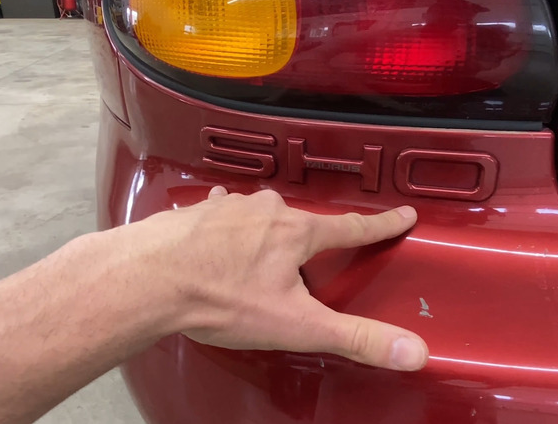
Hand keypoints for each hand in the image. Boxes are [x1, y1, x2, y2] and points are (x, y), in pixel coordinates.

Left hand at [111, 187, 427, 370]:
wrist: (147, 279)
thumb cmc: (219, 298)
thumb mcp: (297, 324)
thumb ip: (356, 337)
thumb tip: (410, 350)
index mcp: (296, 233)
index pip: (352, 227)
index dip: (380, 225)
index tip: (401, 215)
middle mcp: (265, 211)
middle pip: (300, 223)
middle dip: (307, 240)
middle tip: (307, 262)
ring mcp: (228, 208)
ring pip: (259, 215)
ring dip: (263, 231)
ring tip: (256, 260)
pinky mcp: (196, 213)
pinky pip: (219, 213)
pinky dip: (223, 224)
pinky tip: (215, 235)